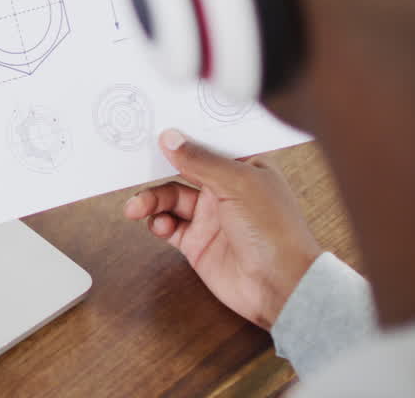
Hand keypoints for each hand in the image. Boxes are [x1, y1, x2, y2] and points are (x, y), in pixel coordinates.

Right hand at [123, 129, 321, 329]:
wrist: (280, 287)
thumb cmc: (275, 231)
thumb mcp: (238, 184)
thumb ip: (200, 161)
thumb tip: (171, 138)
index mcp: (244, 167)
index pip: (207, 143)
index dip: (182, 136)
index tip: (154, 128)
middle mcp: (226, 189)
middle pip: (182, 170)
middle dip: (157, 169)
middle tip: (134, 168)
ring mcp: (210, 217)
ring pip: (169, 198)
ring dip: (151, 199)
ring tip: (136, 207)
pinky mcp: (197, 242)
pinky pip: (168, 225)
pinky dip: (157, 223)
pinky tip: (159, 225)